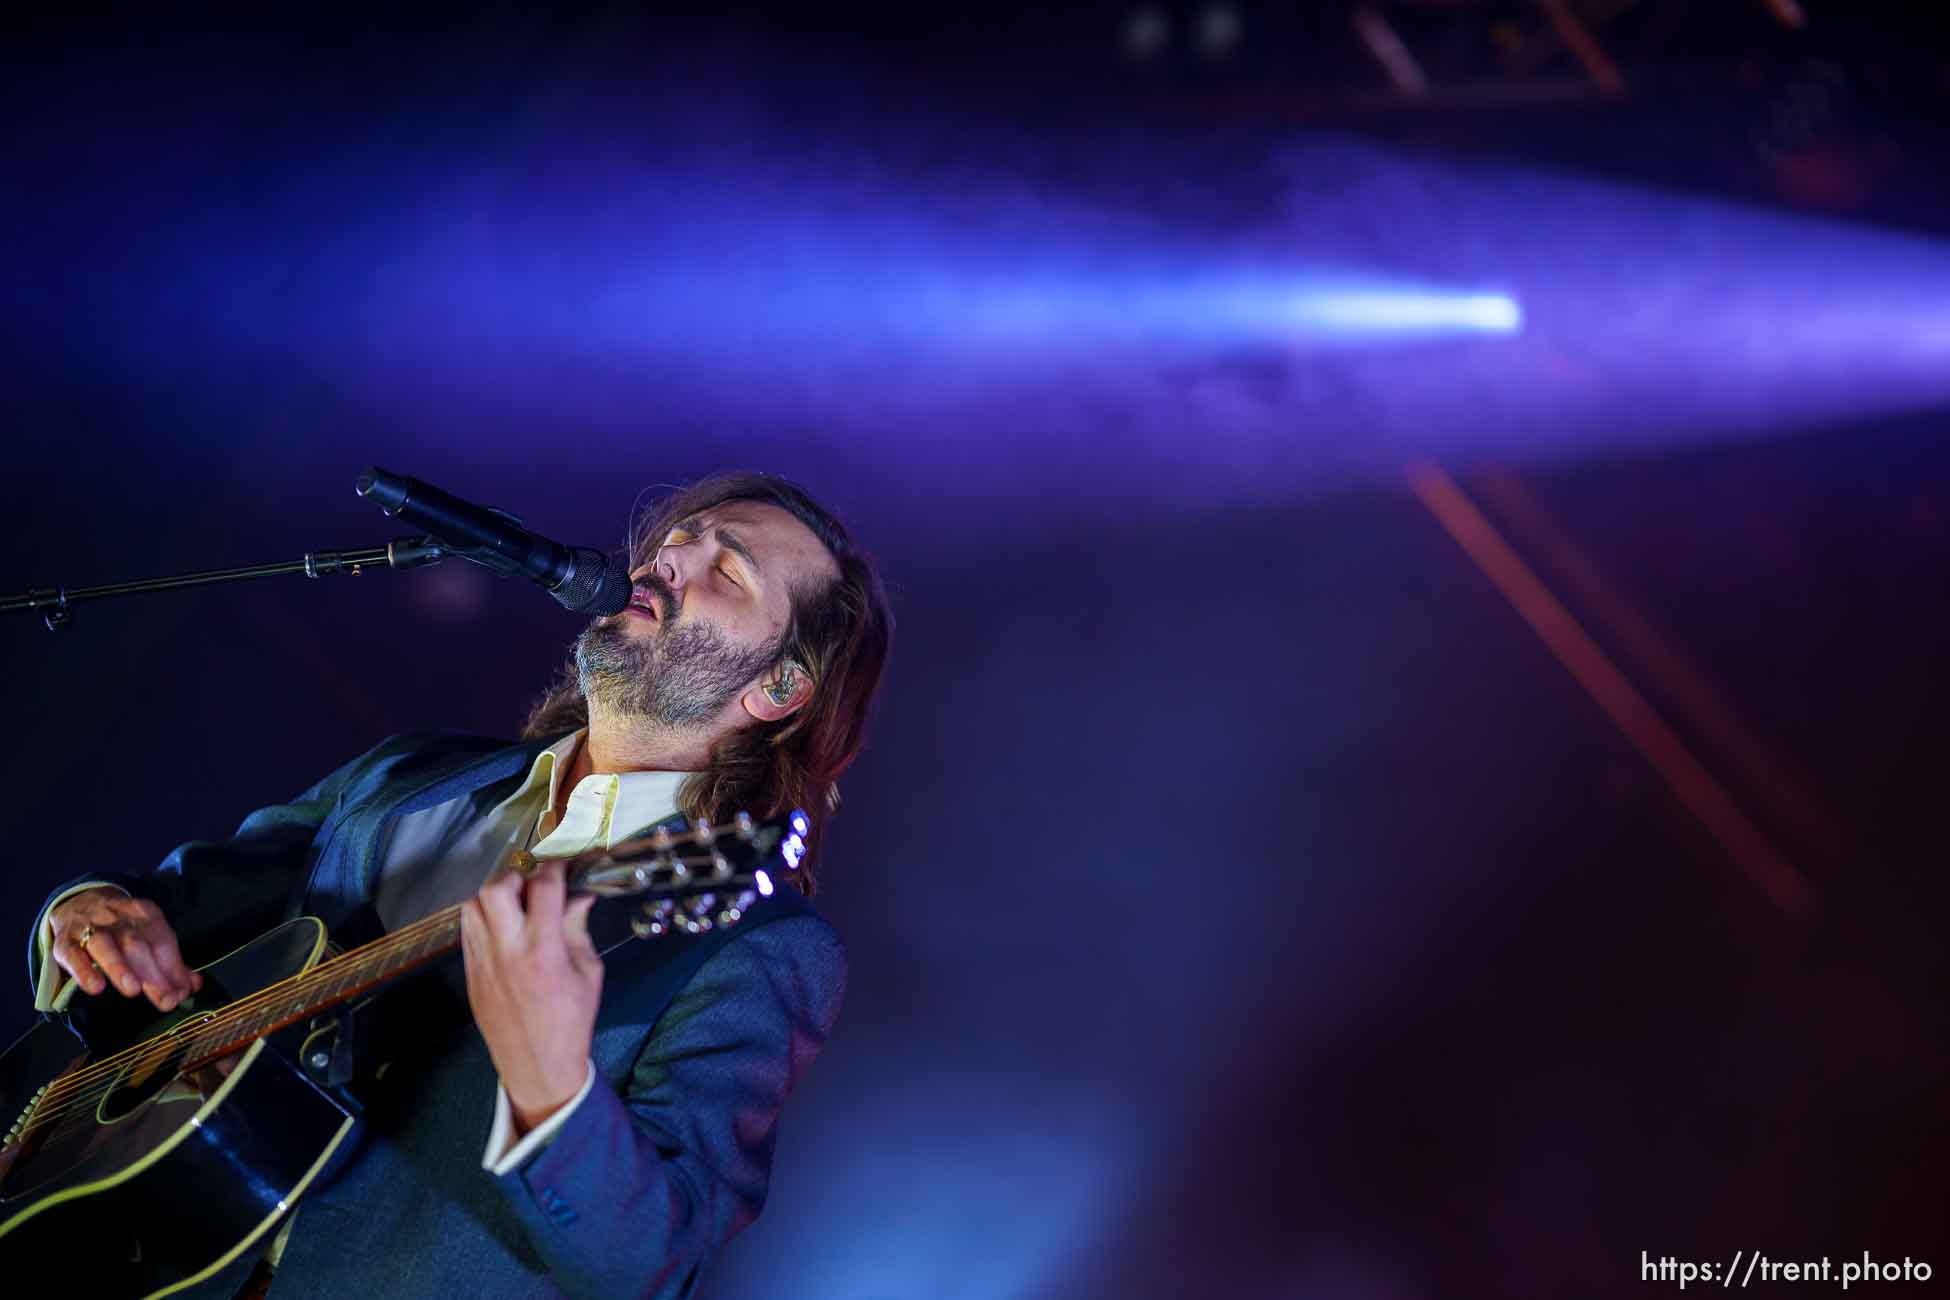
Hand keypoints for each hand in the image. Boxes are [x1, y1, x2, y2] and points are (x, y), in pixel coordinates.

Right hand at [49, 887, 202, 1011]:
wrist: (79, 902)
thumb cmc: (122, 927)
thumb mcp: (149, 934)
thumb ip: (170, 962)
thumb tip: (193, 985)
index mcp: (144, 913)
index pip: (162, 940)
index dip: (173, 967)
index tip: (181, 993)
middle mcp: (117, 917)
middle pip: (137, 944)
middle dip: (152, 974)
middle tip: (165, 1000)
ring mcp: (88, 927)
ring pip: (105, 945)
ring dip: (120, 968)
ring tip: (133, 990)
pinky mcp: (64, 941)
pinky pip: (72, 954)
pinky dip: (84, 971)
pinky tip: (96, 987)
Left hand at [460, 861, 602, 1135]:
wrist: (537, 1065)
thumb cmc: (572, 1019)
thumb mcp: (588, 971)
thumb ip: (578, 928)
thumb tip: (578, 894)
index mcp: (545, 950)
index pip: (544, 887)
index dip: (556, 867)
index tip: (565, 865)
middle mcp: (507, 950)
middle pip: (496, 889)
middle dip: (516, 876)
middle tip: (533, 885)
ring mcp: (482, 961)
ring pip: (473, 905)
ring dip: (495, 895)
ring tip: (515, 904)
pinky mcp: (470, 972)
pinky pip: (468, 929)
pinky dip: (483, 917)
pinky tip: (502, 925)